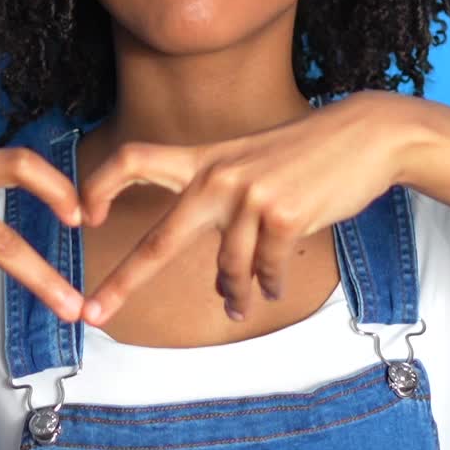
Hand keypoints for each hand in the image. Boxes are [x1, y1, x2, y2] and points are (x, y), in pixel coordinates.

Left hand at [77, 90, 409, 326]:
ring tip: (243, 304)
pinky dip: (269, 286)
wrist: (365, 135)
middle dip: (123, 281)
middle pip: (160, 238)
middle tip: (94, 313)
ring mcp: (251, 196)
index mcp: (204, 159)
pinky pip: (266, 272)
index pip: (135, 159)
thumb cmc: (306, 155)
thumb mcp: (251, 163)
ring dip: (235, 294)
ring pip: (228, 270)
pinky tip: (274, 288)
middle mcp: (218, 177)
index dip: (100, 184)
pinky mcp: (285, 216)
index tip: (83, 215)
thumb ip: (224, 205)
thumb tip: (222, 279)